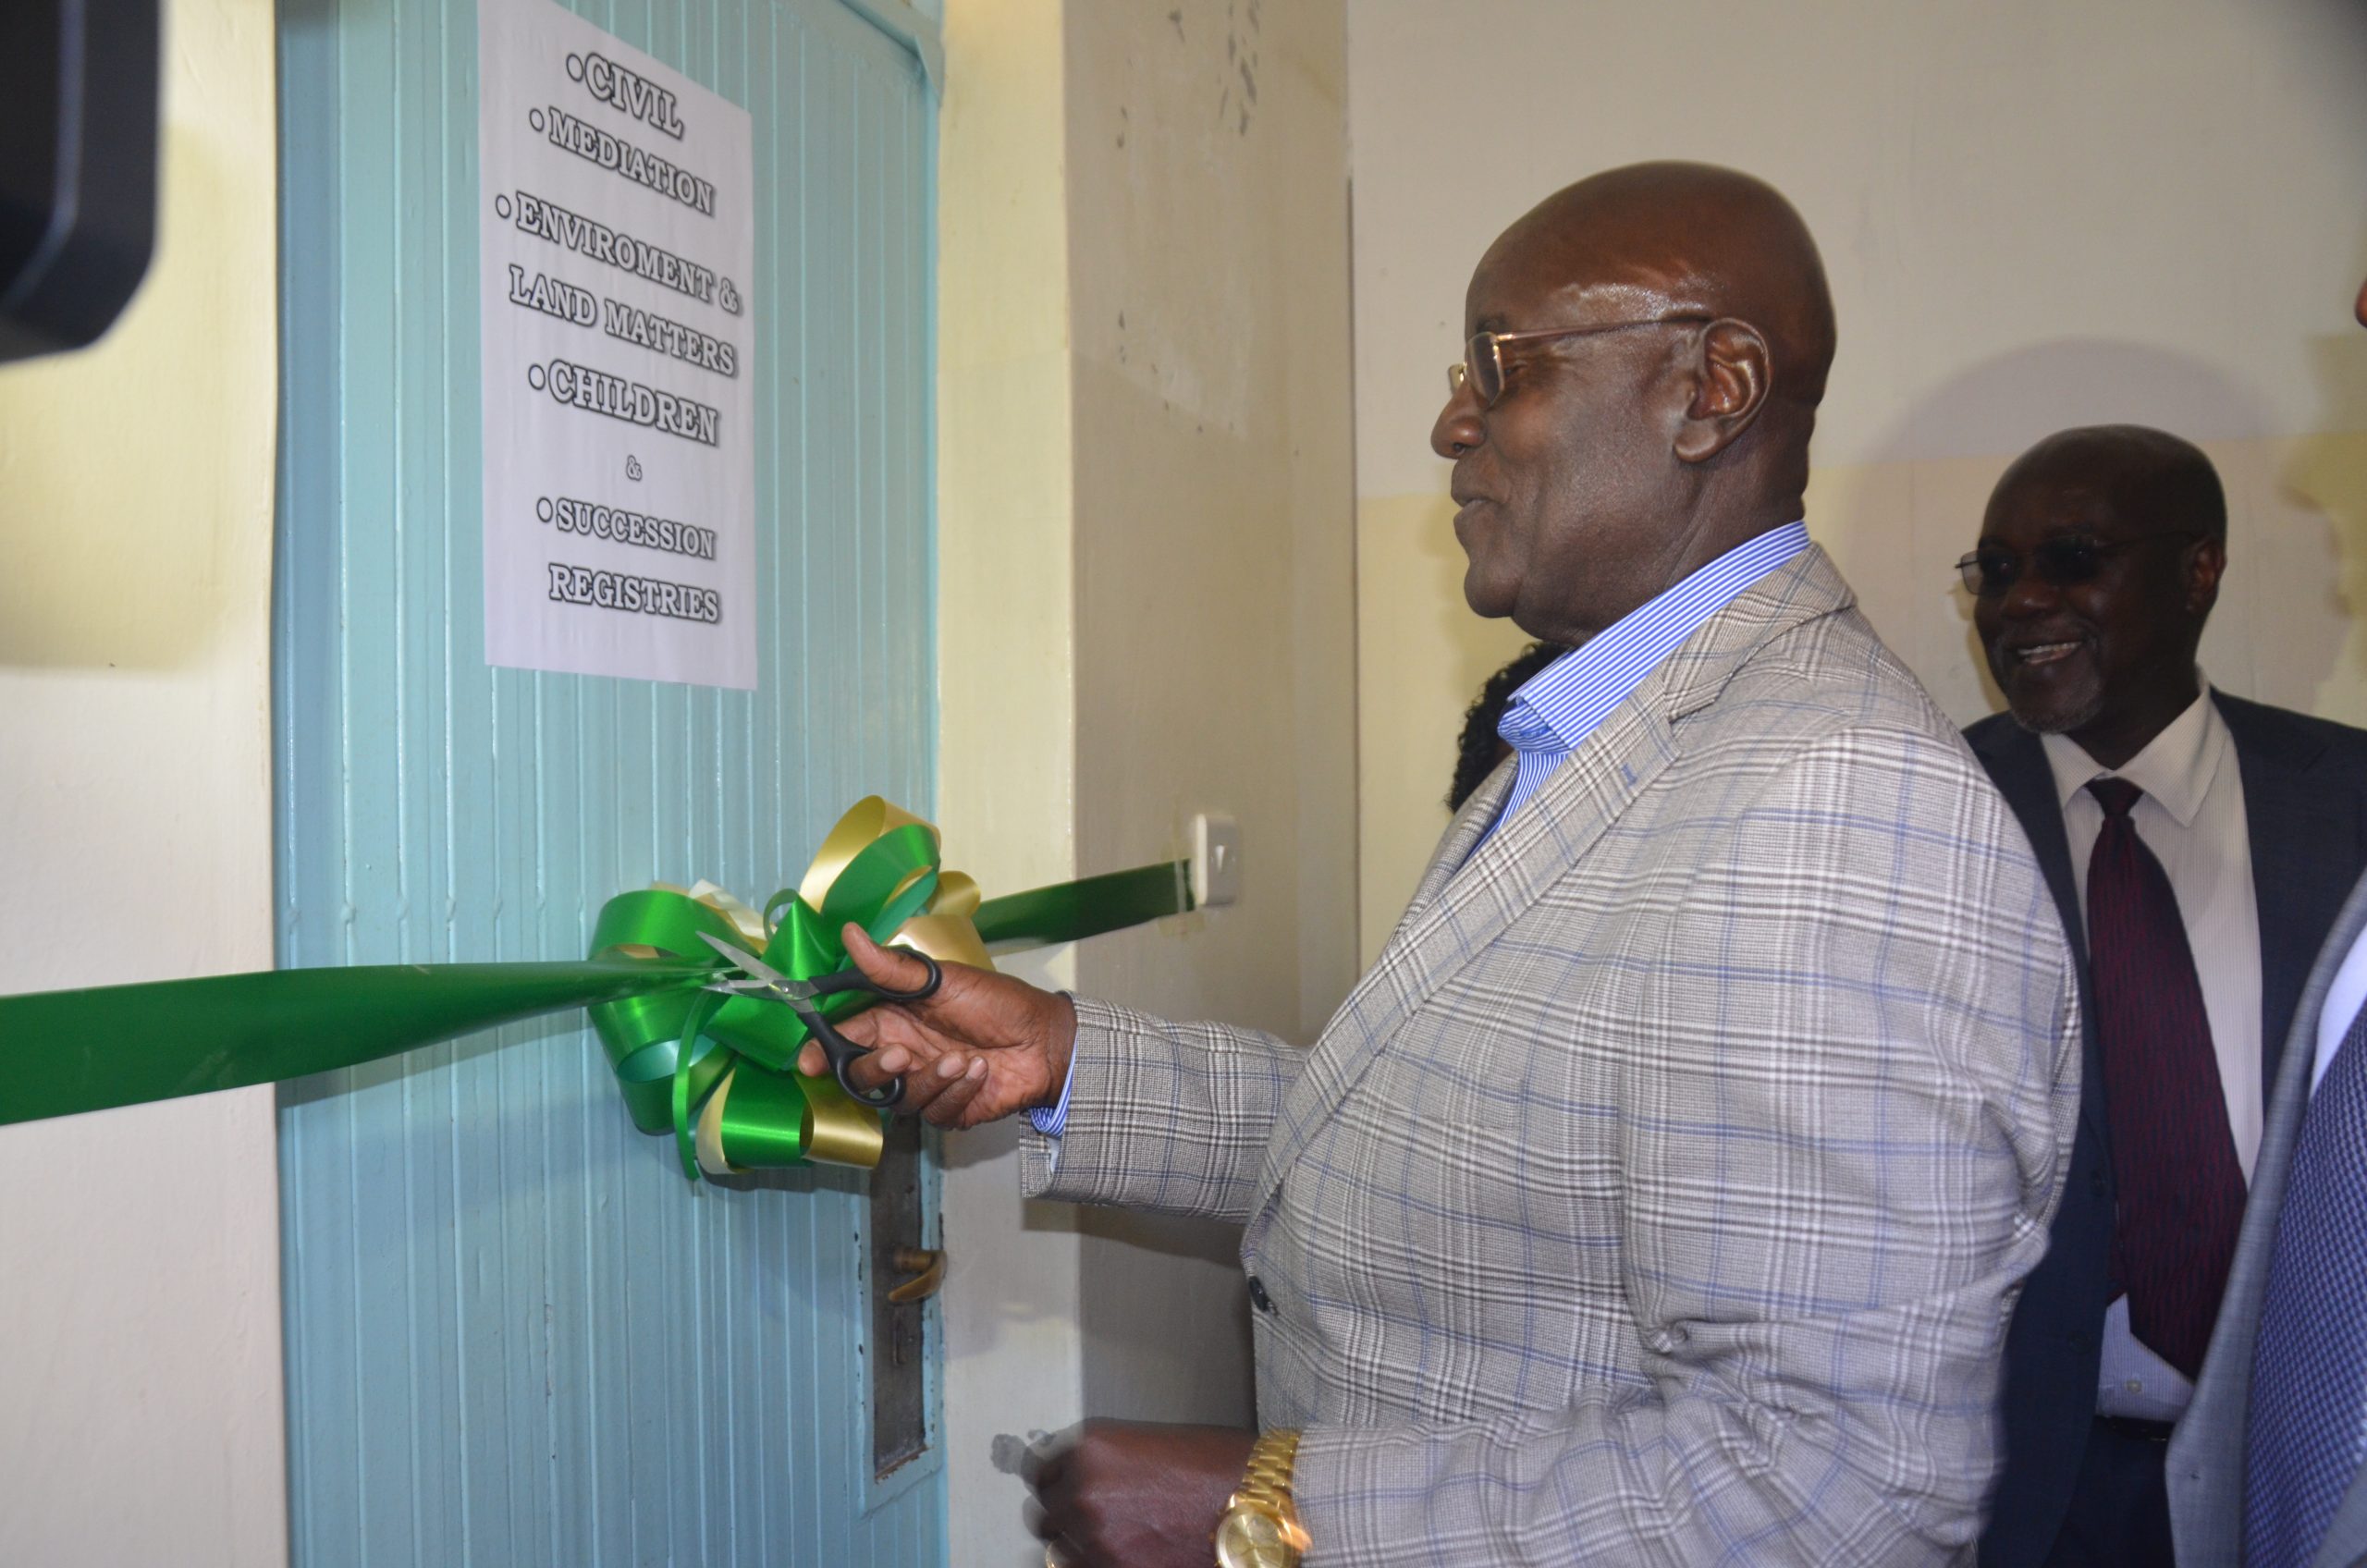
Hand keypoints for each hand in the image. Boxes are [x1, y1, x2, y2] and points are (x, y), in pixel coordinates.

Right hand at [795, 923, 1077, 1128]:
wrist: (1046, 1038)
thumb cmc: (998, 1002)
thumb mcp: (945, 980)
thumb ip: (893, 969)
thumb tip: (849, 934)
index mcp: (893, 1020)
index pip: (846, 1039)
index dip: (824, 1052)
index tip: (811, 1062)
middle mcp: (904, 1054)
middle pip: (863, 1077)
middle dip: (877, 1069)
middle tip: (903, 1055)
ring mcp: (926, 1085)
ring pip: (901, 1099)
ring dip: (932, 1080)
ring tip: (964, 1059)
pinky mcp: (949, 1110)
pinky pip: (936, 1113)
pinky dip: (959, 1092)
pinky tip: (980, 1071)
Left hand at [1024, 1420, 1256, 1567]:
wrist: (1259, 1504)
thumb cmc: (1222, 1468)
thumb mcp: (1153, 1443)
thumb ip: (1107, 1463)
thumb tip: (1087, 1481)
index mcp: (1092, 1447)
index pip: (1040, 1468)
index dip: (1055, 1478)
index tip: (1062, 1486)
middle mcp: (1084, 1490)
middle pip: (1043, 1510)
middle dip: (1063, 1513)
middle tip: (1090, 1516)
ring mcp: (1096, 1537)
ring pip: (1057, 1548)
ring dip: (1077, 1545)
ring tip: (1112, 1539)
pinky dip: (1095, 1563)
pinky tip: (1123, 1554)